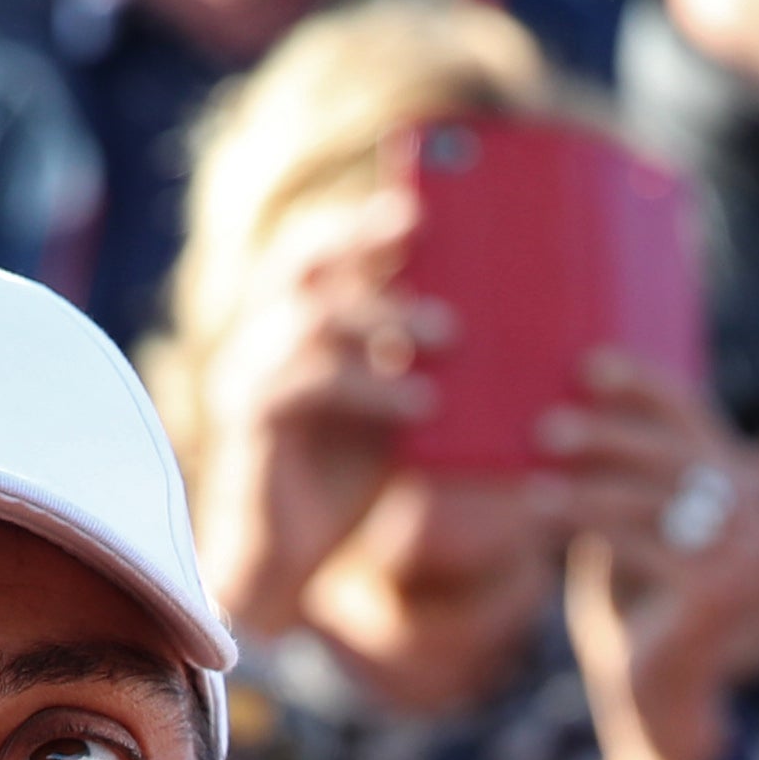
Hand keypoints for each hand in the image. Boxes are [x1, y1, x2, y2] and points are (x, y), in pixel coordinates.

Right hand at [196, 188, 440, 642]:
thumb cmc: (347, 479)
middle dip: (359, 235)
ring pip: (310, 320)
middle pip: (300, 261)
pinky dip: (368, 386)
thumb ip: (421, 363)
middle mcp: (264, 337)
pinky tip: (420, 401)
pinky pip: (305, 387)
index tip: (420, 201)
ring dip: (383, 318)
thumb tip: (508, 325)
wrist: (287, 558)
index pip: (319, 249)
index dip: (361, 220)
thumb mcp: (394, 410)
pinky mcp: (251, 424)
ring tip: (449, 335)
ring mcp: (250, 376)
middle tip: (422, 227)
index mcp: (294, 324)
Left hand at [542, 361, 758, 759]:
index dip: (645, 386)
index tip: (590, 365)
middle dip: (609, 435)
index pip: (696, 415)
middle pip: (674, 451)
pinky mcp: (718, 588)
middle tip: (547, 425)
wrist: (659, 697)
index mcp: (745, 486)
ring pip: (652, 498)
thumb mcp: (635, 530)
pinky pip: (638, 542)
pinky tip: (536, 513)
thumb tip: (570, 406)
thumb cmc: (637, 607)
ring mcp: (749, 552)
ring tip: (533, 471)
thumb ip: (625, 477)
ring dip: (588, 481)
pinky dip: (582, 525)